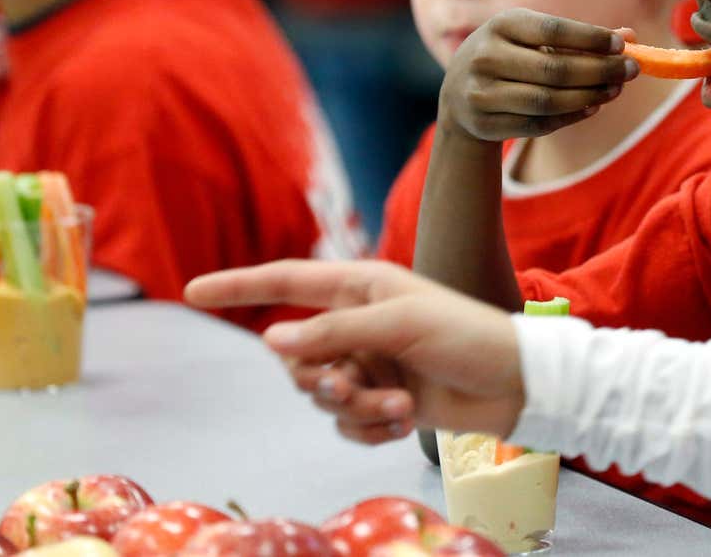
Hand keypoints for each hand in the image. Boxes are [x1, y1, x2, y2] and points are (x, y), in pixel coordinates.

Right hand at [184, 261, 526, 444]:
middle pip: (297, 357)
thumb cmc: (468, 337)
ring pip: (322, 396)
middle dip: (320, 379)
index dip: (240, 286)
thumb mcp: (402, 325)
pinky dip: (370, 427)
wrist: (517, 384)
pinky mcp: (383, 400)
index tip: (193, 291)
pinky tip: (404, 421)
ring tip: (401, 404)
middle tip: (351, 387)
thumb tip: (271, 340)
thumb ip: (334, 333)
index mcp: (362, 286)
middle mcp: (359, 323)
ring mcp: (370, 364)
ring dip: (357, 407)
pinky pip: (346, 423)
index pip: (287, 282)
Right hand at [440, 9, 637, 141]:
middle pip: (556, 69)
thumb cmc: (511, 57)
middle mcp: (486, 56)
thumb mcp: (535, 39)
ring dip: (590, 96)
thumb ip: (580, 38)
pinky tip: (593, 107)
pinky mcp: (486, 124)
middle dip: (601, 71)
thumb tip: (631, 37)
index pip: (553, 30)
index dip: (591, 38)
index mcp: (501, 25)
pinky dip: (572, 116)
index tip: (623, 45)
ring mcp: (482, 93)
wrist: (459, 97)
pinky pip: (539, 124)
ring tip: (615, 89)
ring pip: (549, 101)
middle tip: (632, 71)